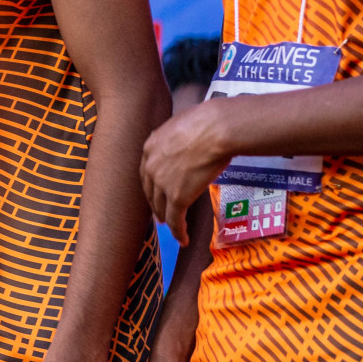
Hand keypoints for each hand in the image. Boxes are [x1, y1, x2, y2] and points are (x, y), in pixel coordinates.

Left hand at [141, 102, 230, 244]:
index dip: (151, 185)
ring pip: (161, 207)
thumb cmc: (207, 122)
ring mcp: (162, 182)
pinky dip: (178, 232)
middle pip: (150, 191)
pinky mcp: (177, 196)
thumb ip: (177, 138)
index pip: (146, 171)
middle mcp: (151, 165)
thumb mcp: (182, 125)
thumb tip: (187, 140)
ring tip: (171, 227)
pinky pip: (175, 219)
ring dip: (166, 219)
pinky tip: (182, 239)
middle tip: (160, 214)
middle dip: (155, 204)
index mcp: (150, 146)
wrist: (216, 129)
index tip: (156, 192)